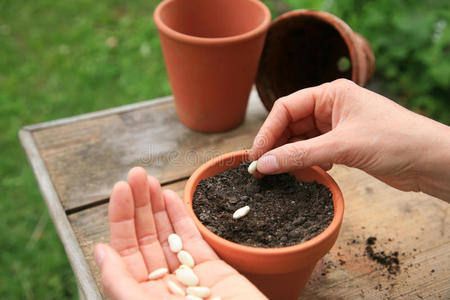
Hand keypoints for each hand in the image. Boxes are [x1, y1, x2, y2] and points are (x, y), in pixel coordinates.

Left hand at [94, 167, 266, 299]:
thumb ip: (119, 282)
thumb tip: (101, 251)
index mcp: (139, 293)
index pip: (124, 248)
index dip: (121, 217)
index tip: (120, 189)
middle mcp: (160, 283)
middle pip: (145, 236)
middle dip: (139, 204)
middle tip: (136, 174)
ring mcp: (186, 275)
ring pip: (167, 233)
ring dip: (158, 205)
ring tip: (150, 180)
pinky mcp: (211, 270)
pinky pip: (193, 239)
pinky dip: (182, 217)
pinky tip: (171, 197)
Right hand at [250, 79, 449, 200]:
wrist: (430, 161)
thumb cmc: (395, 141)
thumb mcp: (342, 147)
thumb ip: (300, 155)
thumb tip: (264, 164)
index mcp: (330, 93)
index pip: (285, 108)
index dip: (267, 132)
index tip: (256, 156)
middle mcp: (331, 107)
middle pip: (291, 125)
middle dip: (278, 147)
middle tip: (264, 170)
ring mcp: (337, 126)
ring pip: (301, 141)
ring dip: (293, 158)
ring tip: (289, 174)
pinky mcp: (344, 145)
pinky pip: (315, 152)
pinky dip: (309, 163)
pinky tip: (315, 173)